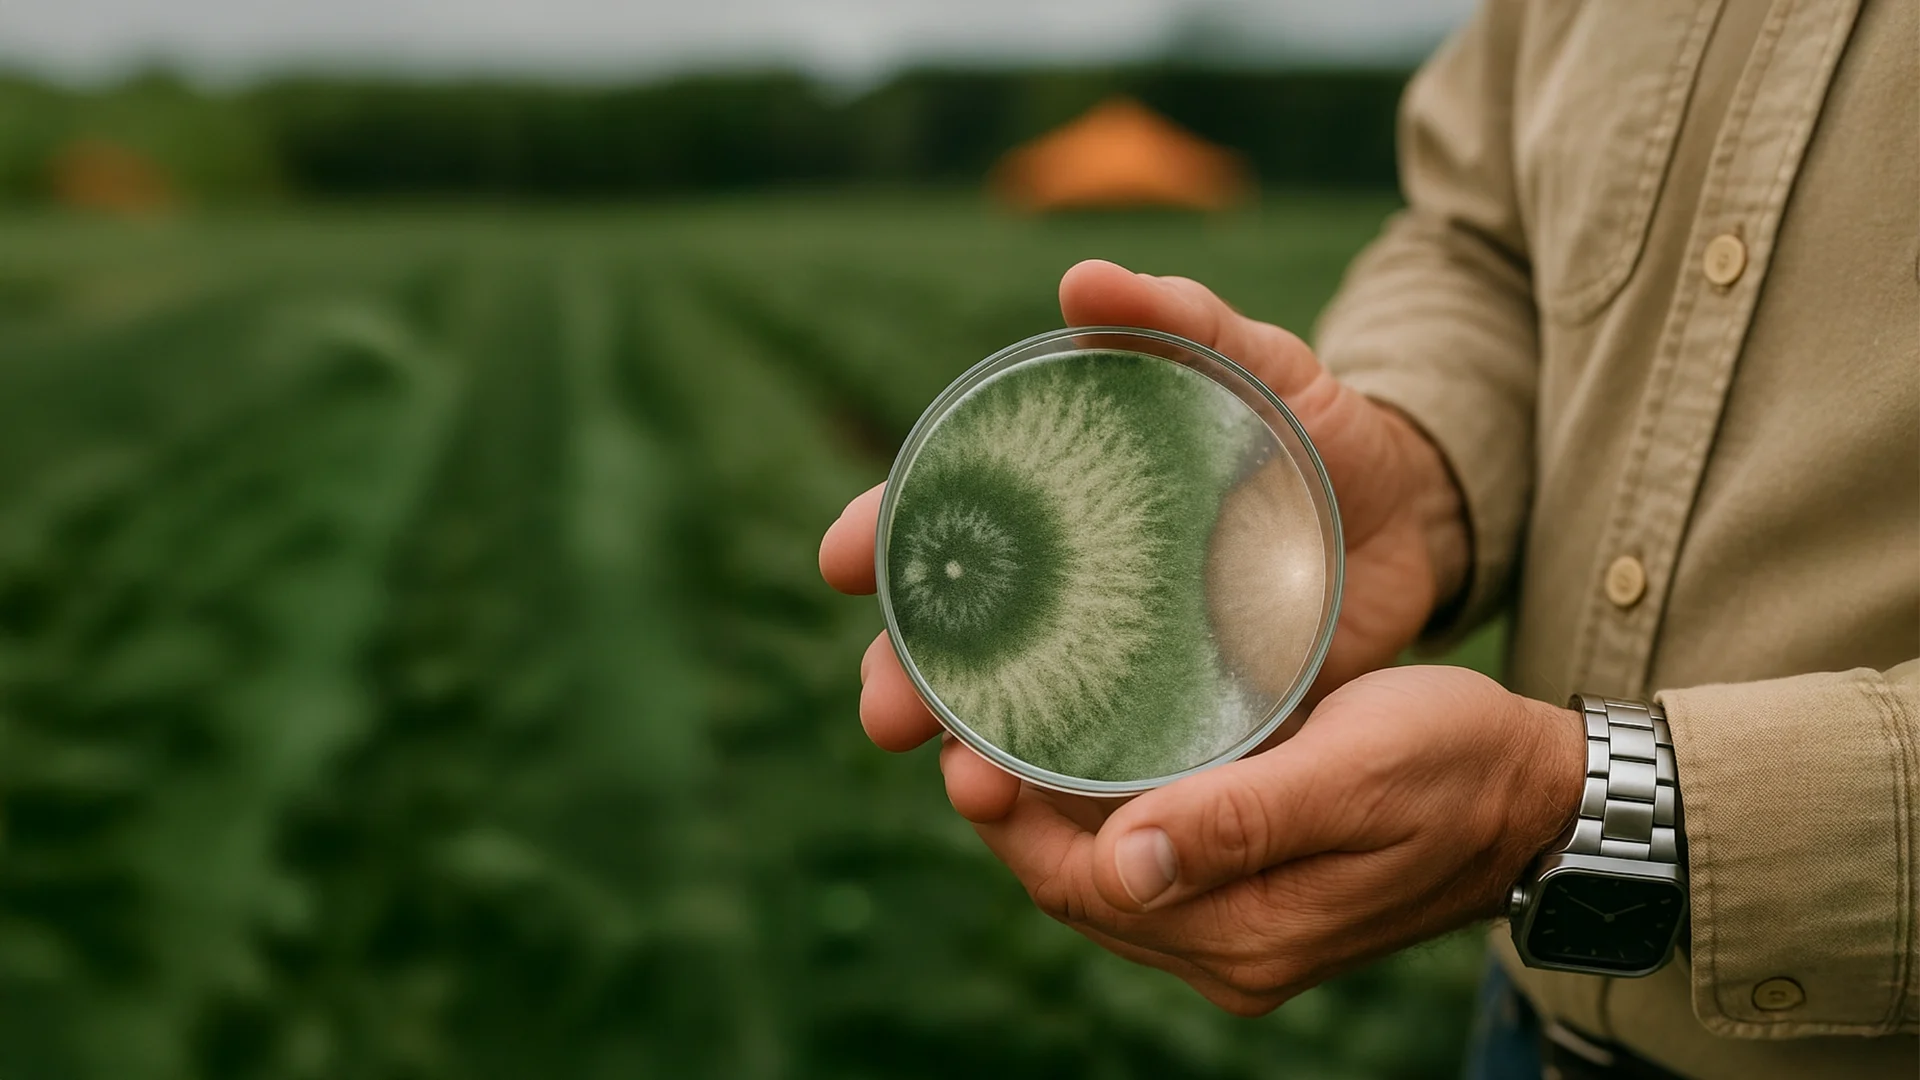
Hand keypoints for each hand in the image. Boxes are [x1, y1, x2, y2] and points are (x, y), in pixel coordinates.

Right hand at [821, 260, 1471, 819]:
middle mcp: (1069, 591)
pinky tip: (1047, 823)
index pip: (941, 517)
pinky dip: (1069, 802)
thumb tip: (1079, 278)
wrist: (1417, 524)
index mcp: (1060, 502)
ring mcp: (1118, 667)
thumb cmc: (1316, 429)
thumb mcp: (1254, 363)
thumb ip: (1180, 318)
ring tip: (963, 785)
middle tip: (884, 715)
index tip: (839, 556)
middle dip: (902, 676)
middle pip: (954, 641)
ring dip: (970, 755)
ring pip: (1013, 719)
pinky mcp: (1179, 729)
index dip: (878, 533)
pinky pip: (1109, 773)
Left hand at [969, 667, 1583, 1014]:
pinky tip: (1083, 749)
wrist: (1543, 799)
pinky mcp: (1256, 898)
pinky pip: (1148, 864)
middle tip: (961, 720)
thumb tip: (1124, 863)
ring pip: (1105, 878)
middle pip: (1078, 889)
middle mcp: (1232, 950)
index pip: (1081, 887)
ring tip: (1005, 724)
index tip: (961, 741)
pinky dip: (1102, 813)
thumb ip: (1242, 822)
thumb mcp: (1357, 773)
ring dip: (1050, 813)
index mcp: (1247, 931)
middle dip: (1012, 813)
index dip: (1010, 819)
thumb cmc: (1459, 763)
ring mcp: (1242, 931)